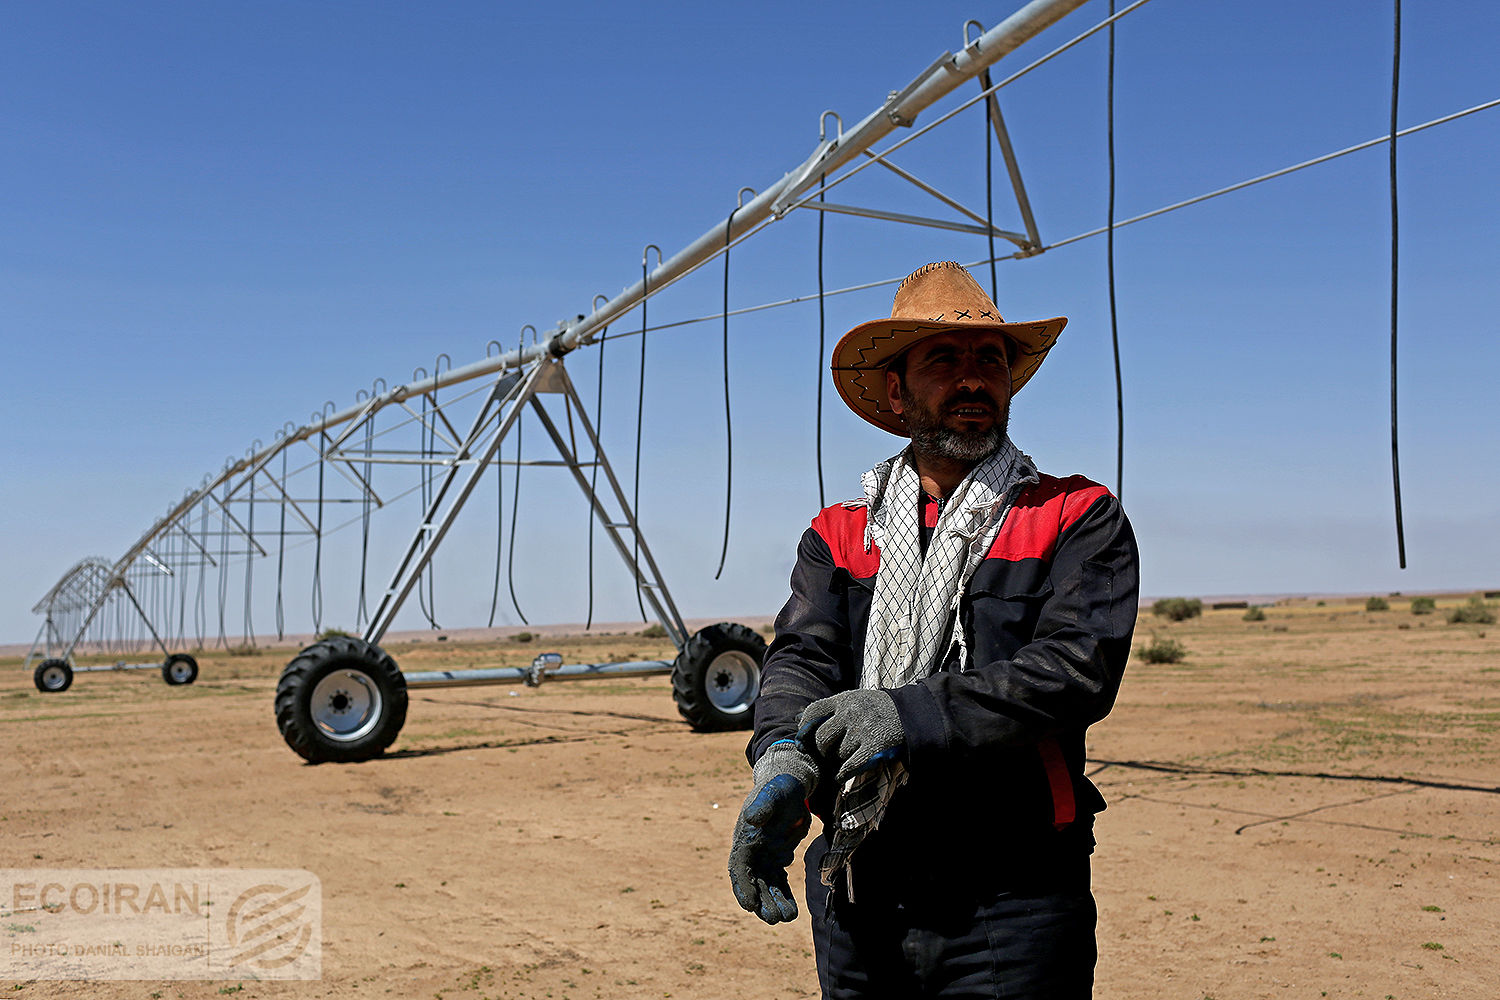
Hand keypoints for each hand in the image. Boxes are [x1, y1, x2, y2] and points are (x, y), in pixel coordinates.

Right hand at [728, 743, 817, 923]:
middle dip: (762, 901)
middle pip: (754, 882)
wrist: (790, 785)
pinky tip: (792, 910)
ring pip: (767, 885)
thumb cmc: (780, 788)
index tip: (750, 905)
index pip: (740, 867)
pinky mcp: (777, 857)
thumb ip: (763, 805)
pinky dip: (783, 895)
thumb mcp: (774, 794)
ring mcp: (764, 855)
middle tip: (774, 918)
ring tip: (787, 917)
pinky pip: (779, 881)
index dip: (743, 887)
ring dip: (774, 902)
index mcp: (745, 838)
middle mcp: (752, 850)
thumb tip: (752, 818)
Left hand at [796, 689, 903, 785]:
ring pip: (837, 753)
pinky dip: (843, 773)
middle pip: (821, 737)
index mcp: (845, 699)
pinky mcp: (875, 746)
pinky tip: (842, 774)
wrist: (912, 714)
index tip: (802, 739)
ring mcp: (863, 729)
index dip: (804, 728)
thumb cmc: (879, 710)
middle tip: (830, 753)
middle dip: (823, 749)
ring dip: (840, 759)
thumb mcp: (856, 700)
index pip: (814, 711)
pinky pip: (849, 766)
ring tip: (850, 755)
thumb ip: (831, 709)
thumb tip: (798, 719)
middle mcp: (851, 712)